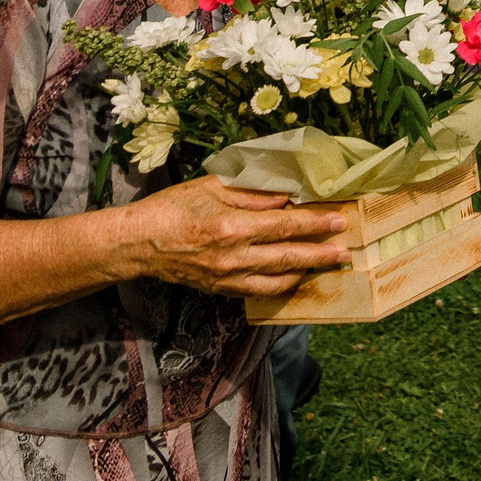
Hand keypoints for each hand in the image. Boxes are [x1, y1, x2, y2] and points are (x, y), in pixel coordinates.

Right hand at [115, 176, 348, 296]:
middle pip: (288, 258)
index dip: (316, 225)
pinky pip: (257, 292)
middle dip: (321, 256)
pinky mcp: (218, 290)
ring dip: (305, 274)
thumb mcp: (213, 188)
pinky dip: (279, 286)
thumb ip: (253, 195)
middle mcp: (233, 257)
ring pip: (276, 282)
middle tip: (346, 253)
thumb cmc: (171, 208)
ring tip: (326, 266)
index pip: (286, 227)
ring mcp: (226, 278)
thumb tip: (286, 198)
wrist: (135, 243)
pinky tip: (293, 277)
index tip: (339, 223)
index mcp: (232, 227)